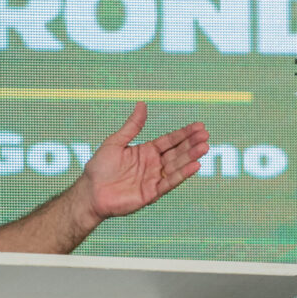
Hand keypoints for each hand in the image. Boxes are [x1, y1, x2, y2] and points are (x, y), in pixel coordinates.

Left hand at [78, 102, 209, 221]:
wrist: (90, 192)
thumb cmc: (99, 168)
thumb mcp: (115, 142)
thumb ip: (132, 126)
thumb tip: (142, 104)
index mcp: (146, 152)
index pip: (169, 141)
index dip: (184, 134)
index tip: (199, 126)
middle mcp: (153, 165)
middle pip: (177, 152)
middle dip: (192, 144)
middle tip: (206, 135)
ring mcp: (153, 179)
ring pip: (176, 166)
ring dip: (191, 157)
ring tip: (205, 147)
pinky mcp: (151, 193)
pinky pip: (169, 183)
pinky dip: (182, 175)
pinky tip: (194, 165)